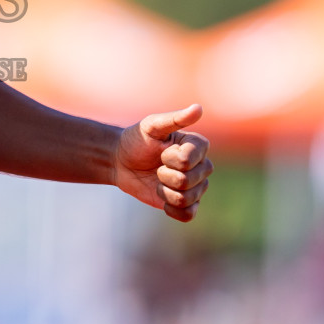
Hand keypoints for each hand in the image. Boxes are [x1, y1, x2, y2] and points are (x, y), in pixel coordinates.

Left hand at [113, 104, 212, 222]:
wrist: (121, 161)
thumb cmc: (137, 139)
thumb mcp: (152, 126)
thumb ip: (175, 119)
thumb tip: (198, 108)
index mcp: (198, 146)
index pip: (189, 161)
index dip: (170, 159)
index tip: (161, 150)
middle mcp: (202, 166)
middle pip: (189, 182)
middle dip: (165, 175)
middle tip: (157, 166)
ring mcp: (195, 186)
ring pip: (187, 198)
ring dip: (165, 191)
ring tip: (158, 180)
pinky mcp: (186, 203)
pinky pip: (188, 215)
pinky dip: (171, 209)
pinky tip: (162, 197)